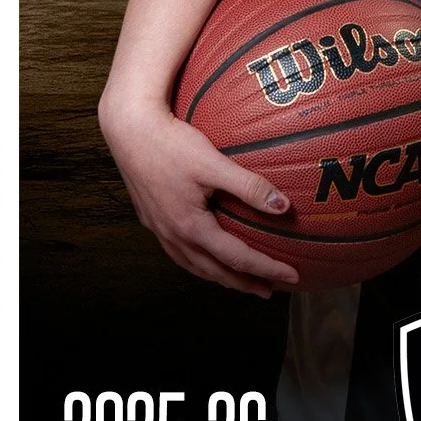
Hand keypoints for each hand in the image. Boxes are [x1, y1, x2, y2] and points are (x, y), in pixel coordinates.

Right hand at [98, 95, 300, 297]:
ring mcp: (159, 230)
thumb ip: (249, 187)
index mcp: (191, 227)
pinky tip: (204, 256)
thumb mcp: (214, 164)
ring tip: (241, 280)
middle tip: (269, 290)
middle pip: (214, 271)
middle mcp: (174, 236)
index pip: (237, 258)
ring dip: (220, 277)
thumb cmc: (171, 145)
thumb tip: (284, 207)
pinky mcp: (151, 219)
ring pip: (194, 266)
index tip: (291, 276)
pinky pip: (179, 254)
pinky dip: (199, 264)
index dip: (266, 268)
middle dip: (244, 283)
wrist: (129, 131)